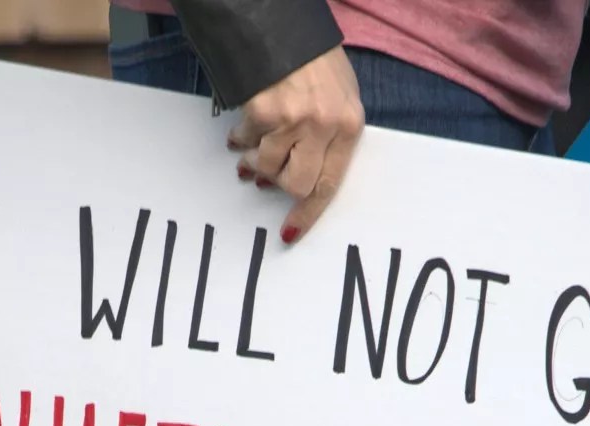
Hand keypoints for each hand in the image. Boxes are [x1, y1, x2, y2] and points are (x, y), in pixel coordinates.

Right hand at [228, 46, 364, 244]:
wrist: (284, 27)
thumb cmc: (316, 62)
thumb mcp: (340, 97)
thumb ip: (330, 137)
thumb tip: (302, 180)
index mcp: (349, 125)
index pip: (330, 183)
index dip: (308, 213)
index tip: (290, 233)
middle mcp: (324, 125)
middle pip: (297, 184)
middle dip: (279, 184)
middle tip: (268, 174)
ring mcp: (293, 118)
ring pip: (267, 167)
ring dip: (255, 162)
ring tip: (251, 148)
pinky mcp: (262, 110)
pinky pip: (246, 142)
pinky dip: (240, 140)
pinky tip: (242, 130)